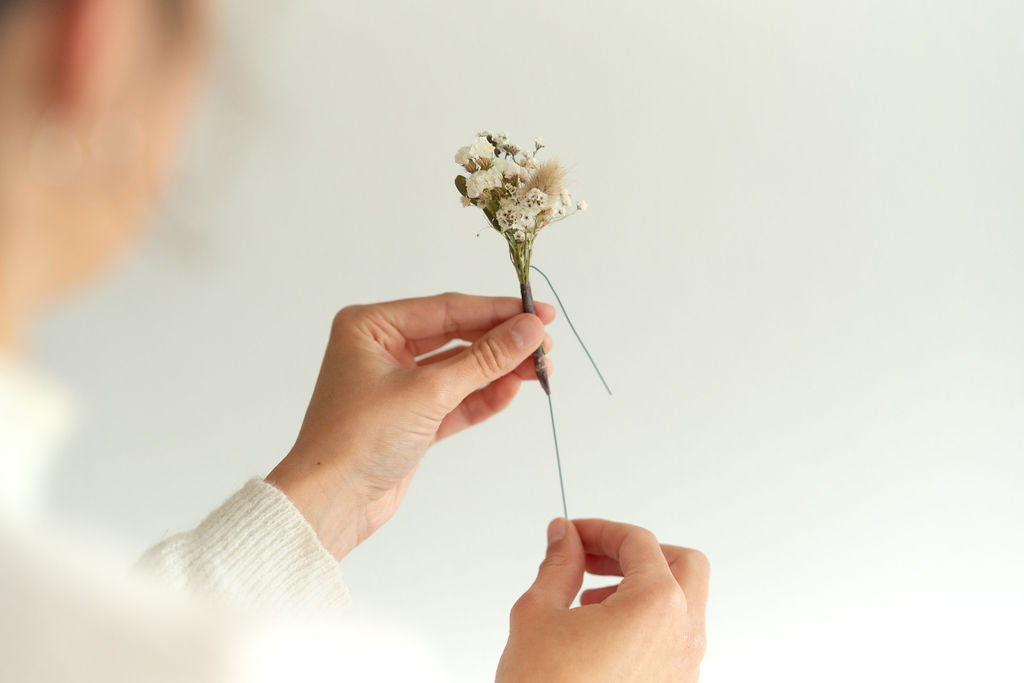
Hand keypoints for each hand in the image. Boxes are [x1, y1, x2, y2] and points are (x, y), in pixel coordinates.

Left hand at [266, 293, 553, 560]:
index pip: (447, 308)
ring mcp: (397, 385)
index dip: (497, 310)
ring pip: (459, 369)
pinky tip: (512, 390)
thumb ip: (485, 359)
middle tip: (545, 345)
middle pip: (456, 336)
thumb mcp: (428, 391)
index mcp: (371, 326)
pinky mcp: (410, 418)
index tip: (540, 313)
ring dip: (498, 370)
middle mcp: (382, 349)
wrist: (330, 503)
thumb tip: (530, 329)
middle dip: (501, 343)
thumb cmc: (358, 438)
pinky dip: (482, 397)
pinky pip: (454, 399)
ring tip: (540, 369)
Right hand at [497, 519, 708, 682]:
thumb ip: (559, 564)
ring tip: (590, 597)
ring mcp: (685, 668)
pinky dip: (647, 622)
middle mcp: (683, 636)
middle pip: (684, 565)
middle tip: (596, 556)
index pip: (639, 543)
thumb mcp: (539, 613)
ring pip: (683, 605)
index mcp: (657, 606)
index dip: (600, 529)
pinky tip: (602, 632)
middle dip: (638, 553)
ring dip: (643, 588)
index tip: (574, 534)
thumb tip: (564, 537)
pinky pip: (674, 640)